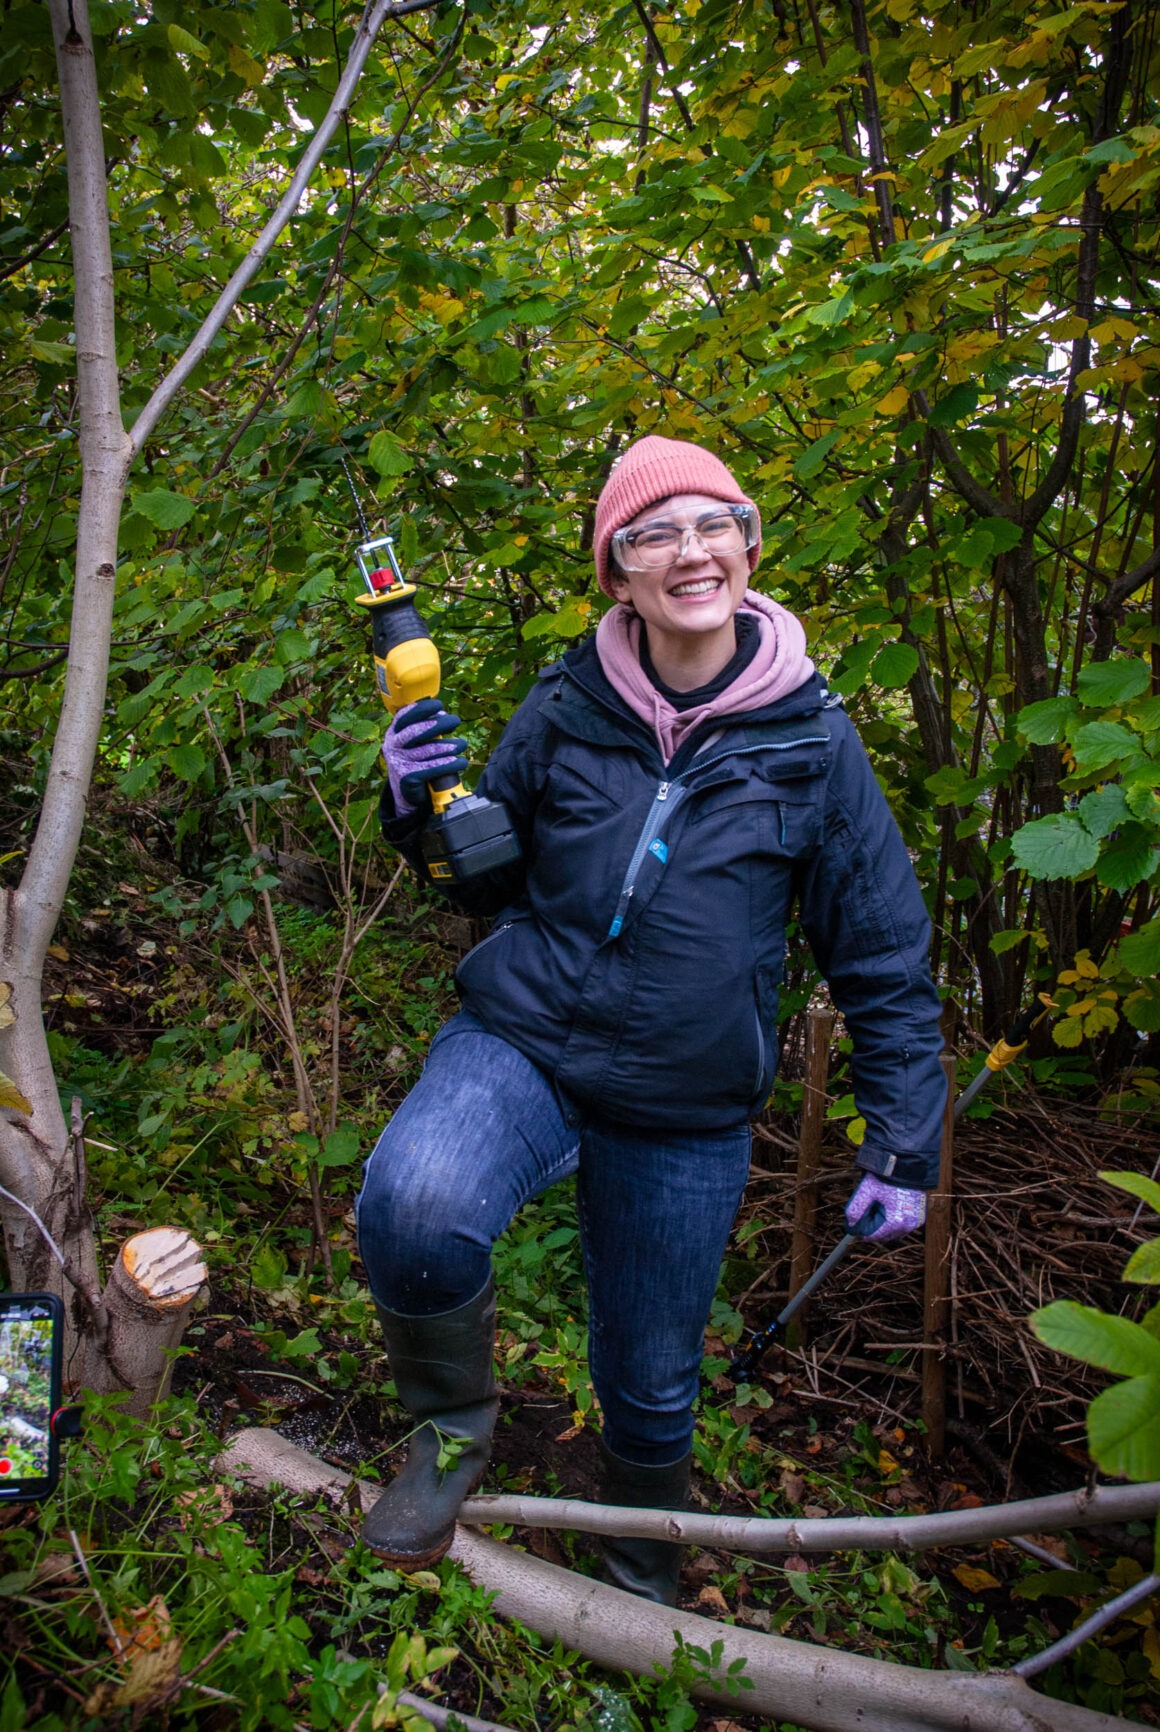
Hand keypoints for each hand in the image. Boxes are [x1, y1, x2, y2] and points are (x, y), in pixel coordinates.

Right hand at [382, 698, 467, 815]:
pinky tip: (460, 762)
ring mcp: (398, 762)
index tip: (438, 705)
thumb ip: (425, 730)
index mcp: (394, 734)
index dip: (421, 708)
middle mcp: (392, 746)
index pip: (404, 716)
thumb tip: (444, 715)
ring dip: (449, 746)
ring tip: (462, 745)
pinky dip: (449, 765)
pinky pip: (432, 768)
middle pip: (416, 731)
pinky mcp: (407, 777)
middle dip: (439, 724)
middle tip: (456, 721)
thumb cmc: (416, 763)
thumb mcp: (415, 744)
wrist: (407, 795)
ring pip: (428, 750)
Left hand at [845, 1173, 926, 1241]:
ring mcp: (916, 1221)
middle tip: (865, 1208)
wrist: (907, 1163)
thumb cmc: (887, 1176)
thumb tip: (851, 1226)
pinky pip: (902, 1224)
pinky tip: (886, 1205)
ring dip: (882, 1223)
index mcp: (896, 1222)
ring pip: (892, 1231)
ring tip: (876, 1204)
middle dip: (872, 1225)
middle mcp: (909, 1225)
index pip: (872, 1236)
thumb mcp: (866, 1191)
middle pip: (883, 1235)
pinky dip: (892, 1219)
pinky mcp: (919, 1215)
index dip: (860, 1228)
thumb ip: (855, 1210)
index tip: (853, 1219)